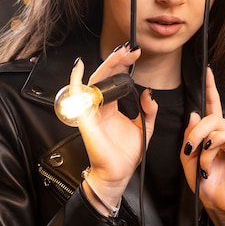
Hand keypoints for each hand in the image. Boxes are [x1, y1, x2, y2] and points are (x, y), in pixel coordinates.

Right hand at [70, 44, 157, 211]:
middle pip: (106, 77)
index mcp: (112, 108)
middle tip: (131, 51)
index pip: (116, 81)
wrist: (117, 174)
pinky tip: (79, 66)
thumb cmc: (126, 155)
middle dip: (119, 61)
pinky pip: (77, 95)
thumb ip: (149, 110)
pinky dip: (75, 79)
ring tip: (121, 54)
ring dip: (108, 65)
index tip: (136, 55)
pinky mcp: (85, 118)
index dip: (125, 66)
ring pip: (96, 81)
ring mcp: (91, 111)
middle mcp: (100, 107)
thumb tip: (148, 92)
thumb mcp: (145, 128)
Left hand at [180, 67, 224, 225]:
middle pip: (211, 116)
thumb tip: (194, 114)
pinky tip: (209, 161)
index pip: (213, 105)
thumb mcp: (188, 158)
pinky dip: (214, 148)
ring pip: (218, 126)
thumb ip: (189, 136)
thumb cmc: (205, 183)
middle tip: (188, 148)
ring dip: (203, 143)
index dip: (211, 88)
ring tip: (200, 162)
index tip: (207, 71)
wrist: (217, 204)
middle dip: (195, 131)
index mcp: (215, 133)